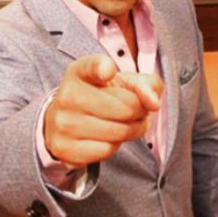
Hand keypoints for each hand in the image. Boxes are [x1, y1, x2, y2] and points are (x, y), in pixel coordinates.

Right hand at [44, 55, 163, 167]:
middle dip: (140, 112)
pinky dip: (115, 146)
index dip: (106, 69)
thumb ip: (144, 84)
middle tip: (136, 111)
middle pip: (126, 108)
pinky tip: (108, 138)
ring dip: (132, 130)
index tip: (108, 73)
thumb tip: (154, 103)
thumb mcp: (121, 82)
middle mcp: (67, 96)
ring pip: (120, 132)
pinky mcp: (66, 150)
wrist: (65, 122)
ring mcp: (64, 124)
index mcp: (79, 72)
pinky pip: (107, 150)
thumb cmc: (99, 98)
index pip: (96, 66)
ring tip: (124, 124)